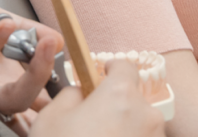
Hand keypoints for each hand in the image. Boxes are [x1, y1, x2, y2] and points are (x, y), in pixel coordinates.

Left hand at [0, 0, 64, 135]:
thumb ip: (19, 24)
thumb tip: (54, 35)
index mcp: (2, 74)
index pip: (38, 88)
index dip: (57, 74)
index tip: (69, 46)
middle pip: (30, 102)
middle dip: (49, 78)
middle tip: (57, 48)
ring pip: (10, 100)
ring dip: (32, 74)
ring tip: (42, 43)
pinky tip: (3, 28)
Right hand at [29, 60, 164, 136]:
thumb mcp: (51, 117)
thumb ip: (71, 94)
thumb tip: (81, 93)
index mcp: (121, 95)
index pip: (125, 66)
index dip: (110, 68)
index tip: (100, 74)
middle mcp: (146, 116)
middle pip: (133, 100)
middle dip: (115, 106)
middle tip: (90, 120)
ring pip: (139, 127)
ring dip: (122, 130)